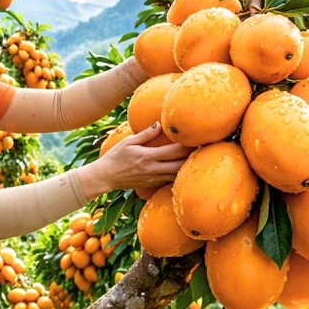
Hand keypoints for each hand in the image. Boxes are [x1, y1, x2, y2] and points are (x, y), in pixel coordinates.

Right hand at [77, 123, 192, 197]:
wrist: (105, 177)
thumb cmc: (114, 157)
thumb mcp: (128, 142)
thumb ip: (146, 133)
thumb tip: (159, 124)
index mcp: (148, 156)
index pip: (174, 151)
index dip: (188, 145)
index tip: (198, 139)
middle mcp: (153, 169)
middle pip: (180, 165)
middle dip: (192, 158)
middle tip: (203, 149)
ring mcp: (153, 178)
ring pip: (177, 175)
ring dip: (187, 168)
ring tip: (197, 159)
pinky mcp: (152, 184)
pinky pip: (169, 180)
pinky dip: (178, 175)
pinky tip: (184, 170)